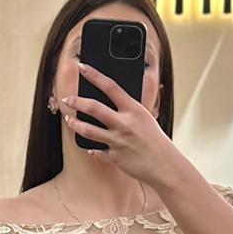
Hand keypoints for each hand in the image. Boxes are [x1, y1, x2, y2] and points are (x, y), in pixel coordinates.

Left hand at [60, 59, 183, 191]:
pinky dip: (92, 150)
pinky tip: (89, 148)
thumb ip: (129, 109)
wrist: (165, 165)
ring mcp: (117, 141)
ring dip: (75, 124)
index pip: (110, 87)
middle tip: (67, 99)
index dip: (94, 75)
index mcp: (133, 109)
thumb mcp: (146, 118)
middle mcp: (123, 123)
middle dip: (77, 102)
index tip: (82, 67)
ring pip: (88, 131)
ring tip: (68, 120)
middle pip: (94, 108)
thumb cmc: (157, 140)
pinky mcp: (114, 157)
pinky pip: (97, 152)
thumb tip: (115, 100)